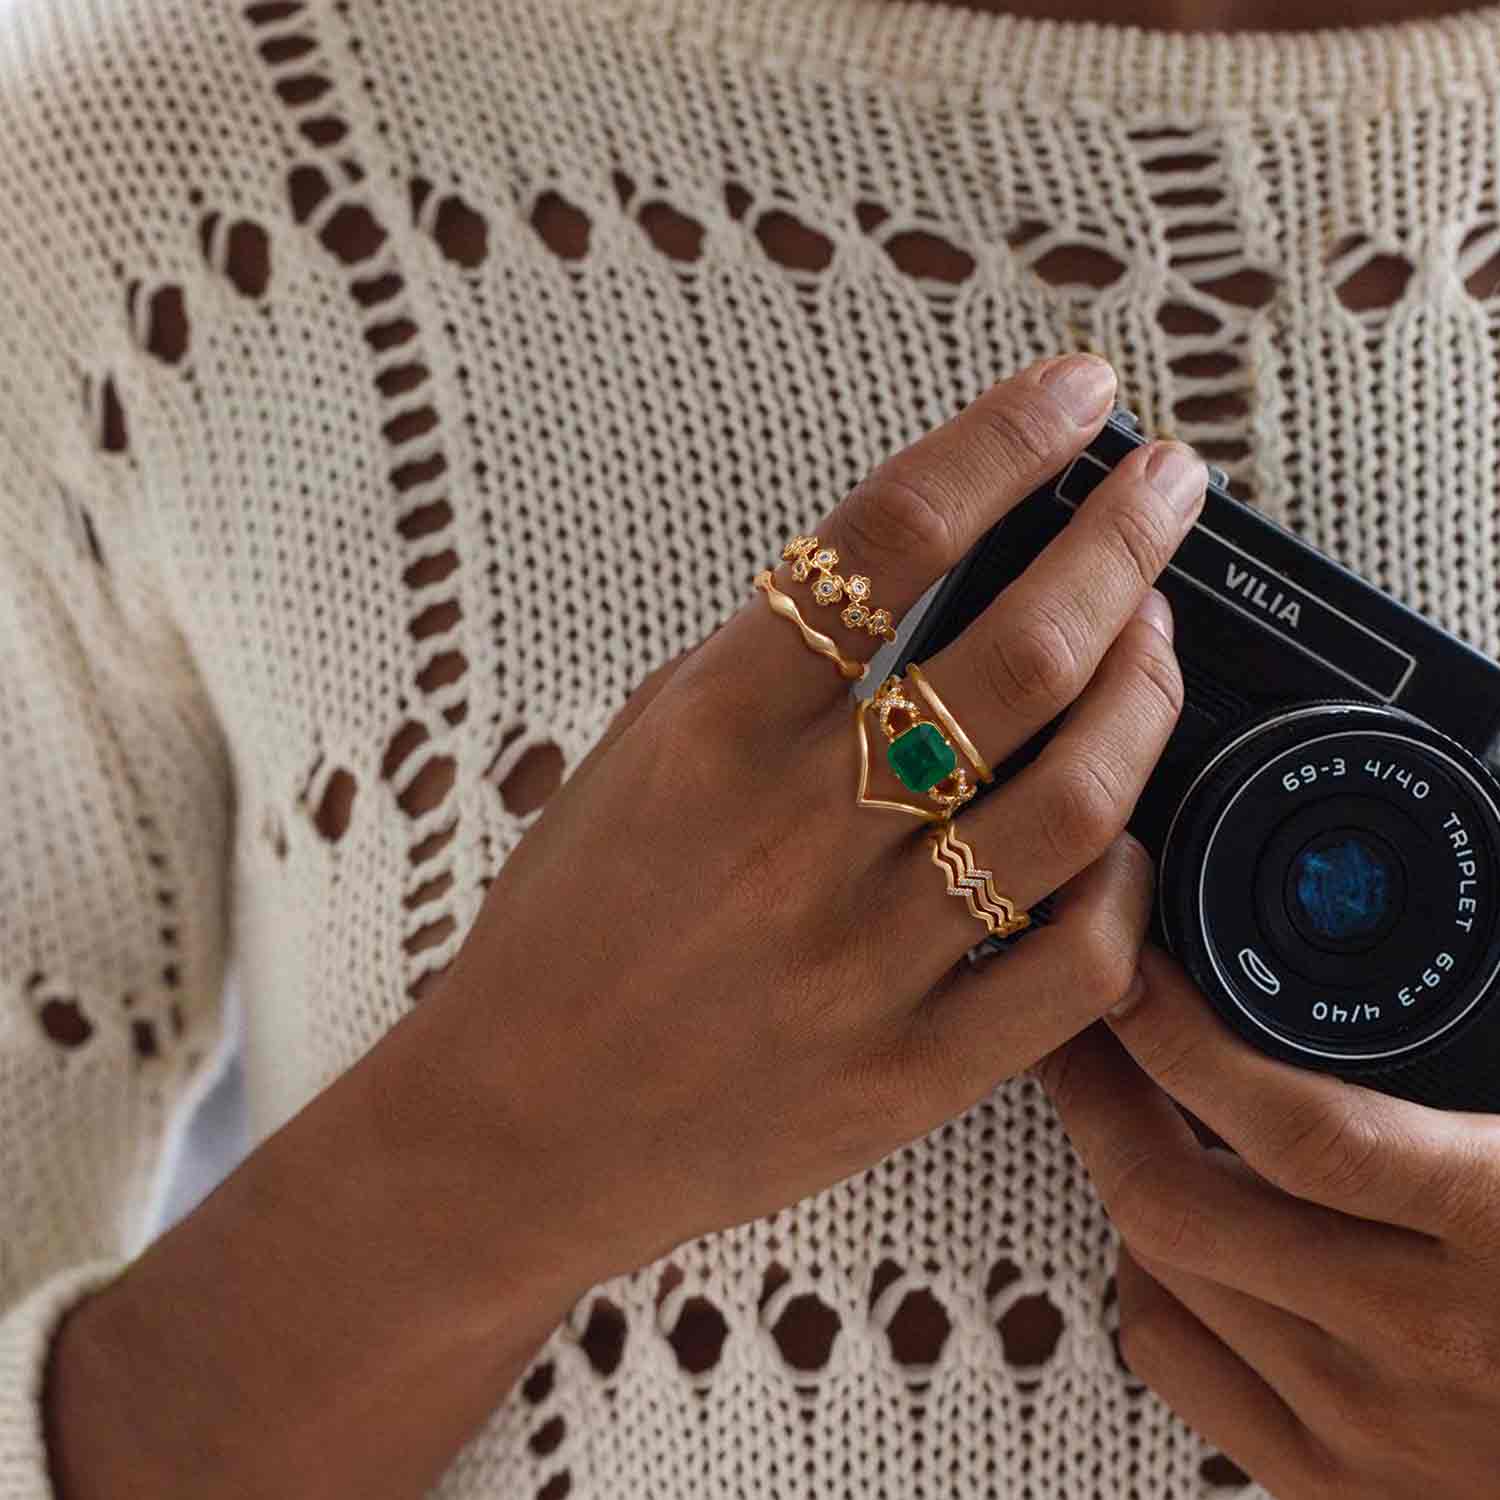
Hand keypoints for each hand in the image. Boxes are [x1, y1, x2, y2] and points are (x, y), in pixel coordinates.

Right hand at [370, 351, 1207, 1298]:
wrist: (516, 1122)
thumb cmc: (568, 924)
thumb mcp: (639, 754)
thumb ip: (771, 670)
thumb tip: (926, 578)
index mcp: (710, 732)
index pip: (888, 539)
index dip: (1003, 444)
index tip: (1074, 395)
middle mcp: (795, 834)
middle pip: (1018, 657)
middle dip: (1124, 547)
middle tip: (1168, 490)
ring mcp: (861, 961)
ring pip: (1076, 802)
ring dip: (1144, 696)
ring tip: (1157, 641)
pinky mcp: (908, 1072)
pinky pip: (1075, 965)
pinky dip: (1124, 882)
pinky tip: (1120, 834)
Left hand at [1035, 943, 1499, 1499]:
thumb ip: (1486, 1055)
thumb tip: (1464, 963)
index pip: (1291, 1124)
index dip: (1179, 1031)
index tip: (1131, 961)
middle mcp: (1428, 1347)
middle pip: (1179, 1200)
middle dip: (1098, 1089)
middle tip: (1081, 1013)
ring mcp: (1374, 1439)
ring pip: (1160, 1277)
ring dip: (1117, 1171)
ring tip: (1120, 1095)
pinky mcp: (1341, 1494)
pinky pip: (1179, 1363)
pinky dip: (1149, 1276)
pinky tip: (1177, 1224)